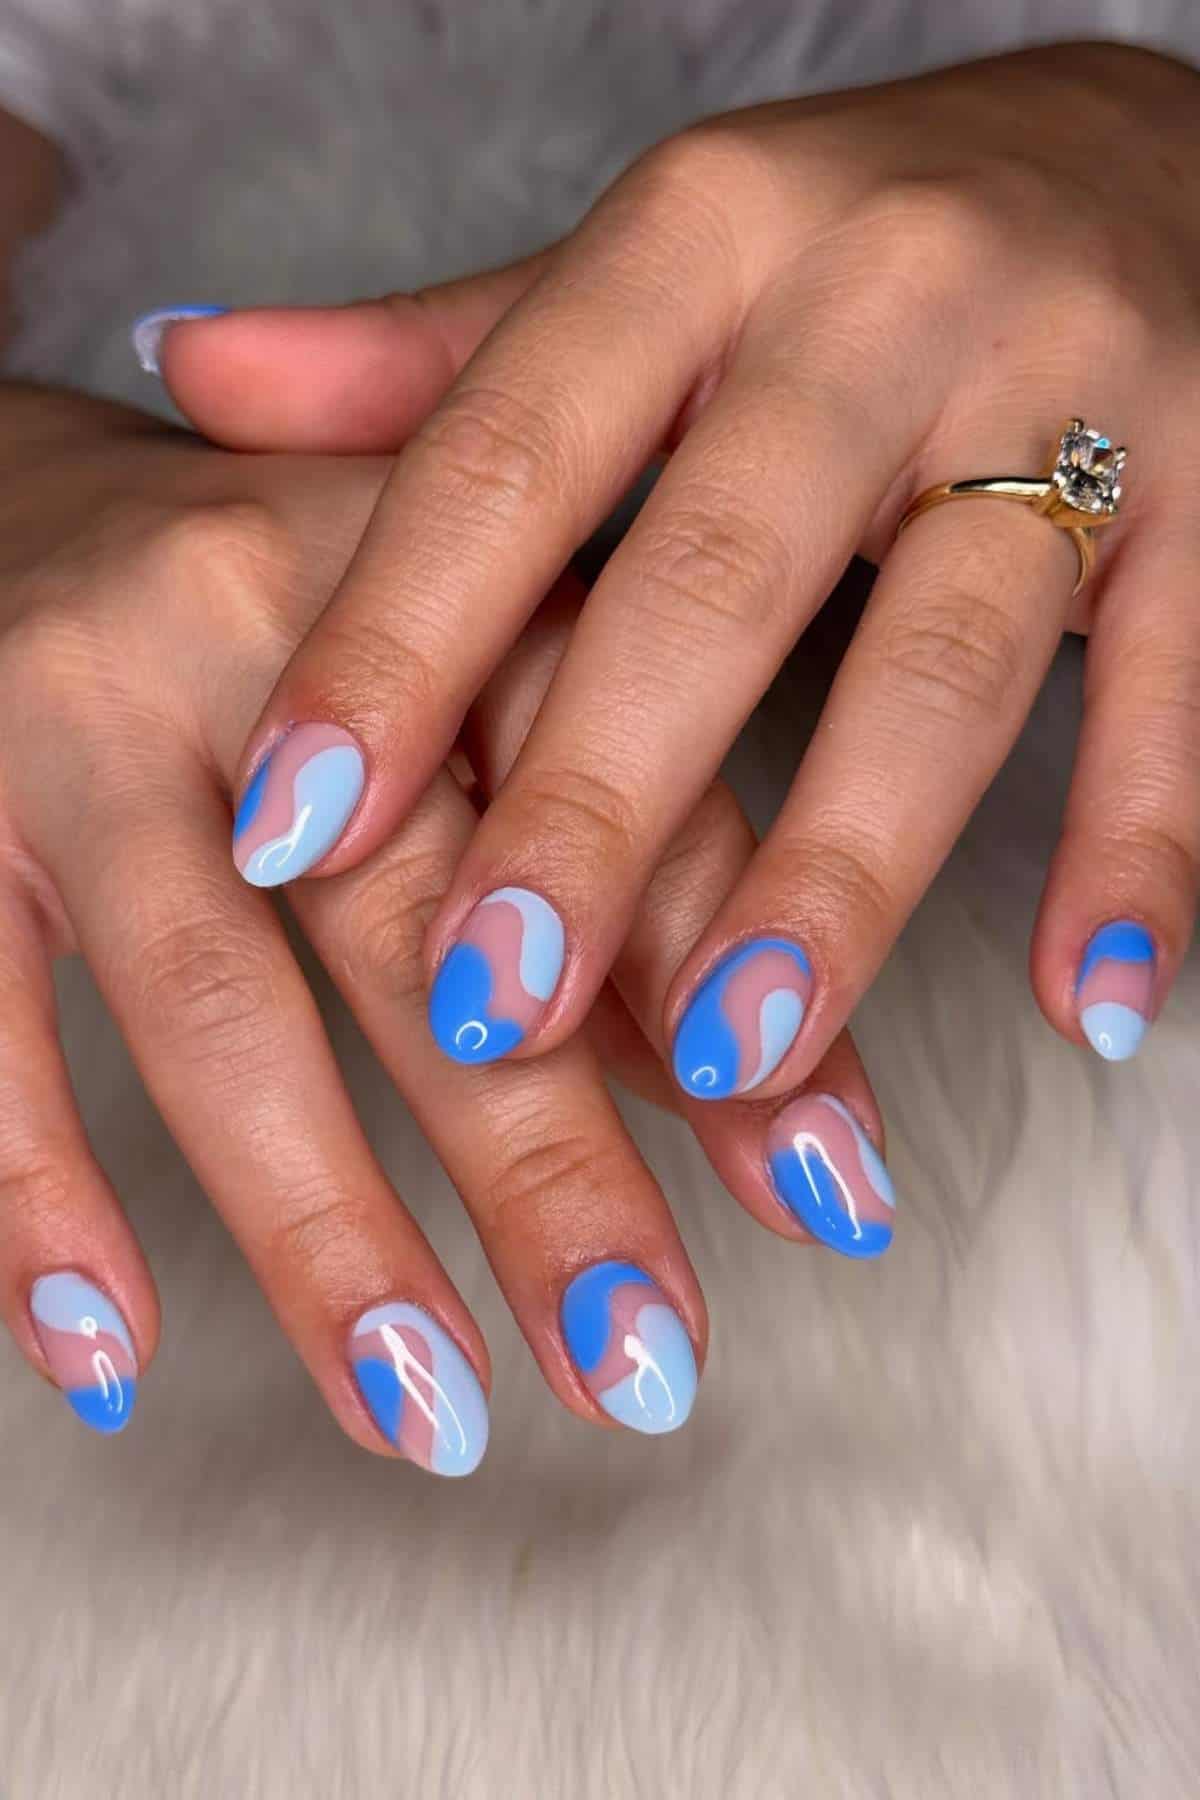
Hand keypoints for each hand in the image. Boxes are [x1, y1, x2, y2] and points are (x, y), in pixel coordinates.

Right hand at [0, 384, 889, 1468]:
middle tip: (643, 1359)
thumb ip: (597, 850)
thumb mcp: (460, 665)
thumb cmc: (282, 617)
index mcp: (447, 574)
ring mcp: (84, 713)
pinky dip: (43, 1205)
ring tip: (431, 1417)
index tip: (830, 1195)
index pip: (620, 801)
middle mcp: (264, 623)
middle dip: (545, 1166)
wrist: (5, 494)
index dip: (732, 1002)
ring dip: (329, 1235)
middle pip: (427, 926)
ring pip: (217, 1004)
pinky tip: (115, 1351)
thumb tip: (742, 1088)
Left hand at [154, 42, 1199, 1094]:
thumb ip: (445, 358)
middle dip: (591, 811)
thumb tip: (194, 374)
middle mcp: (880, 299)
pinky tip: (1080, 1003)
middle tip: (489, 1005)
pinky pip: (1176, 689)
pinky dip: (1138, 853)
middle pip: (713, 581)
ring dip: (835, 879)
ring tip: (733, 1060)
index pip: (505, 459)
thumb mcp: (644, 267)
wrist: (1160, 144)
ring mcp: (1075, 388)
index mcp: (699, 240)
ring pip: (943, 663)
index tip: (285, 834)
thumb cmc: (851, 244)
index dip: (386, 652)